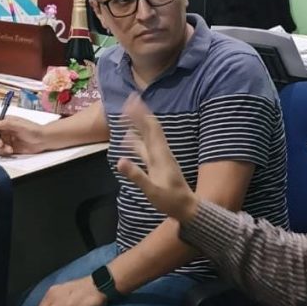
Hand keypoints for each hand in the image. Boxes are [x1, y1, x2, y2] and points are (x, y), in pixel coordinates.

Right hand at [0, 116, 45, 155]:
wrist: (43, 140)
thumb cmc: (34, 130)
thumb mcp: (20, 125)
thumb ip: (6, 123)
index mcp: (6, 121)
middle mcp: (5, 130)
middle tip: (0, 144)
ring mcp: (7, 139)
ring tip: (8, 149)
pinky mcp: (9, 147)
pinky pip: (0, 151)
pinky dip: (3, 152)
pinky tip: (10, 151)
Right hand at [116, 94, 199, 223]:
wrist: (186, 207)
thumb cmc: (170, 201)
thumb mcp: (152, 191)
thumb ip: (136, 176)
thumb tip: (120, 161)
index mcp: (160, 155)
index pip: (150, 128)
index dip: (141, 113)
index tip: (132, 100)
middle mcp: (161, 152)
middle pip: (150, 127)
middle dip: (140, 112)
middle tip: (130, 98)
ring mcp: (160, 157)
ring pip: (148, 135)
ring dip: (138, 123)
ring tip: (127, 113)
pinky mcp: (158, 164)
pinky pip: (146, 147)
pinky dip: (137, 139)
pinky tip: (128, 138)